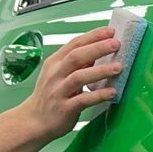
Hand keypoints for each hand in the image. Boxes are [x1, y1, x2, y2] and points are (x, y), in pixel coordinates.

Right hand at [25, 27, 120, 141]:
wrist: (34, 121)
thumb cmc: (50, 96)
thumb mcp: (59, 74)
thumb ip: (77, 64)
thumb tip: (99, 51)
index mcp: (55, 63)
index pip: (74, 44)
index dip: (93, 36)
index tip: (110, 31)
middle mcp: (55, 75)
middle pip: (76, 56)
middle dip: (97, 48)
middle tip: (116, 44)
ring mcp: (59, 91)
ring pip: (79, 77)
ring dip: (100, 71)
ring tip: (118, 67)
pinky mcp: (64, 109)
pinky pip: (83, 100)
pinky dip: (98, 95)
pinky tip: (112, 92)